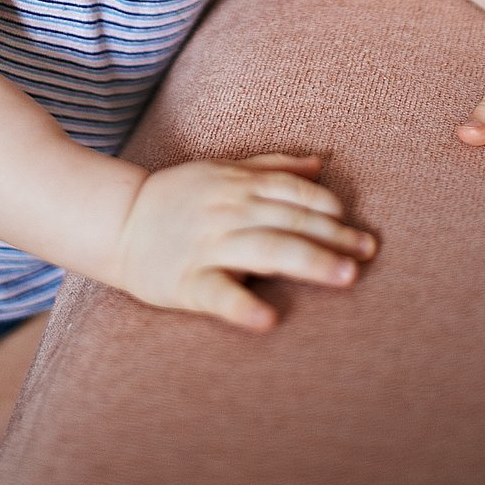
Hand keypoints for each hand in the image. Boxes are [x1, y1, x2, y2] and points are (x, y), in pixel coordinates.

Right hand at [111, 153, 375, 330]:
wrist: (117, 222)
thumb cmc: (178, 198)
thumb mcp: (221, 170)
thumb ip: (271, 167)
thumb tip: (319, 164)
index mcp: (237, 185)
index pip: (291, 192)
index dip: (326, 207)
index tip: (355, 225)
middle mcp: (227, 211)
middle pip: (289, 221)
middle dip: (332, 236)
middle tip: (368, 253)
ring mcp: (208, 246)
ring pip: (267, 250)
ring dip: (310, 261)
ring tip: (346, 276)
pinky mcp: (187, 282)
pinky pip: (219, 294)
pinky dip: (244, 305)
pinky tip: (269, 320)